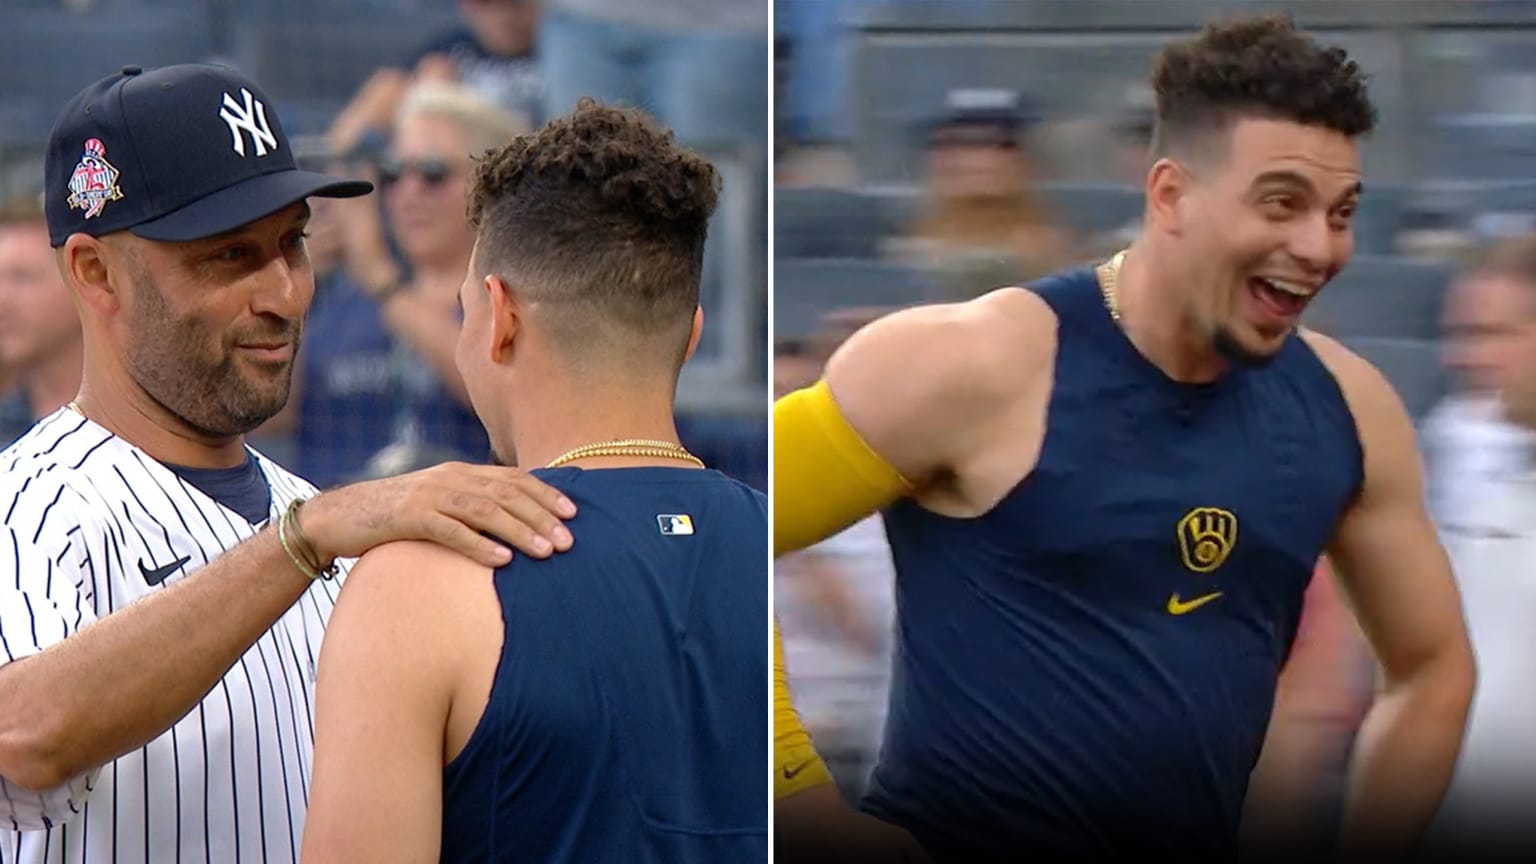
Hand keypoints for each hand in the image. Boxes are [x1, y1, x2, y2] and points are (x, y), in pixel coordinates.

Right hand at [299, 462, 576, 566]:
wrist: (337, 517)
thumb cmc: (394, 517)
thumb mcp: (438, 505)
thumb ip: (471, 508)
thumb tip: (512, 526)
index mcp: (459, 472)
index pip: (512, 479)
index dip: (545, 494)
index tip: (573, 514)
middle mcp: (448, 478)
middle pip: (506, 493)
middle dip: (541, 516)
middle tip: (569, 540)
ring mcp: (428, 495)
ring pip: (485, 510)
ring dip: (520, 530)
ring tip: (546, 551)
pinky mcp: (408, 517)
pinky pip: (451, 531)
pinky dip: (479, 545)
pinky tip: (503, 560)